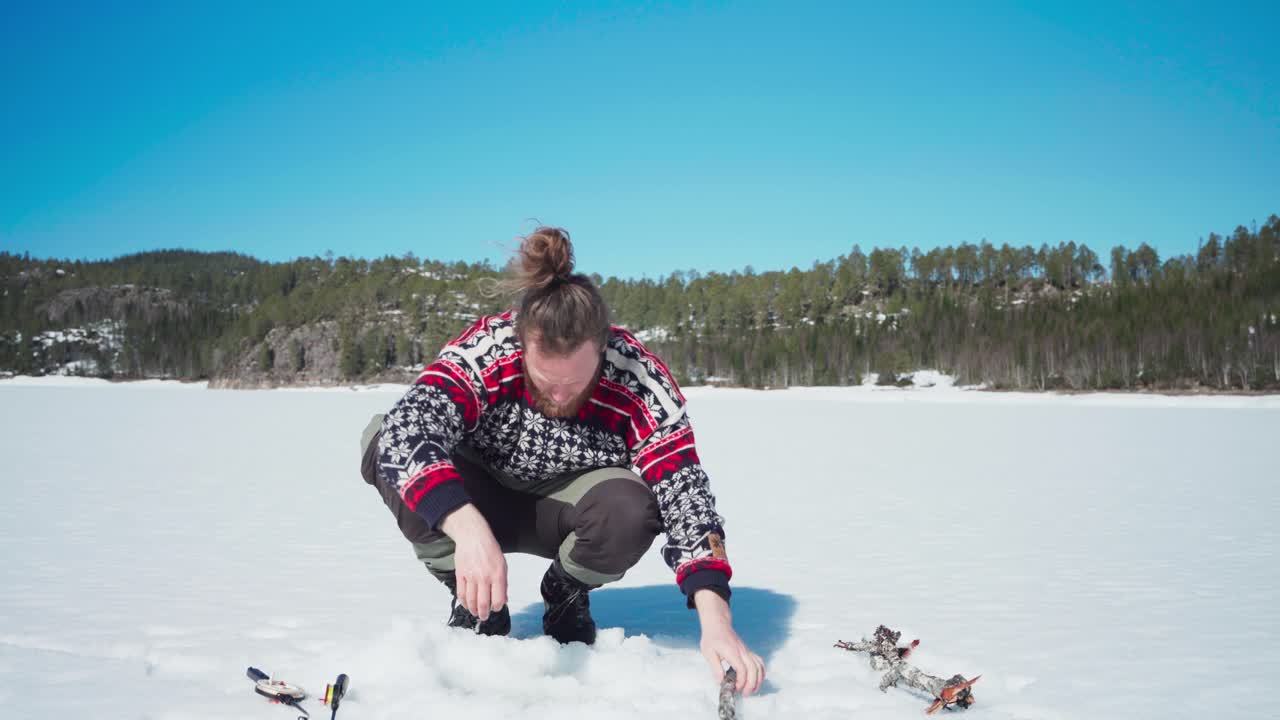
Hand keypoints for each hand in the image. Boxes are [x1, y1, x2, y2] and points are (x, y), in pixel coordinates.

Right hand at [440, 503, 506, 620]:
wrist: (472, 536)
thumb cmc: (490, 549)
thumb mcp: (502, 564)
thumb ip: (503, 583)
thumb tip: (504, 599)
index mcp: (497, 574)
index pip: (498, 599)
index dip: (497, 608)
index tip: (496, 608)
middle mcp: (484, 577)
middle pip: (483, 604)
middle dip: (484, 614)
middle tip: (484, 617)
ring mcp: (471, 577)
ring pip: (471, 601)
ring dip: (473, 610)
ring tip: (476, 613)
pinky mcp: (460, 575)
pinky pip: (461, 594)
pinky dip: (463, 602)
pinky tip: (466, 605)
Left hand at [694, 589, 764, 694]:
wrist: (718, 624)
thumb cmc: (712, 637)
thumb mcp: (708, 653)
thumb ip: (715, 668)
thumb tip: (721, 682)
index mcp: (732, 652)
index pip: (742, 669)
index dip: (741, 681)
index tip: (735, 688)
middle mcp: (742, 651)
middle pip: (753, 669)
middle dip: (751, 684)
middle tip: (744, 693)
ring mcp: (746, 651)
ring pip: (759, 666)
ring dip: (758, 680)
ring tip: (751, 690)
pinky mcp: (748, 652)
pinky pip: (759, 662)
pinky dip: (761, 672)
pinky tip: (757, 680)